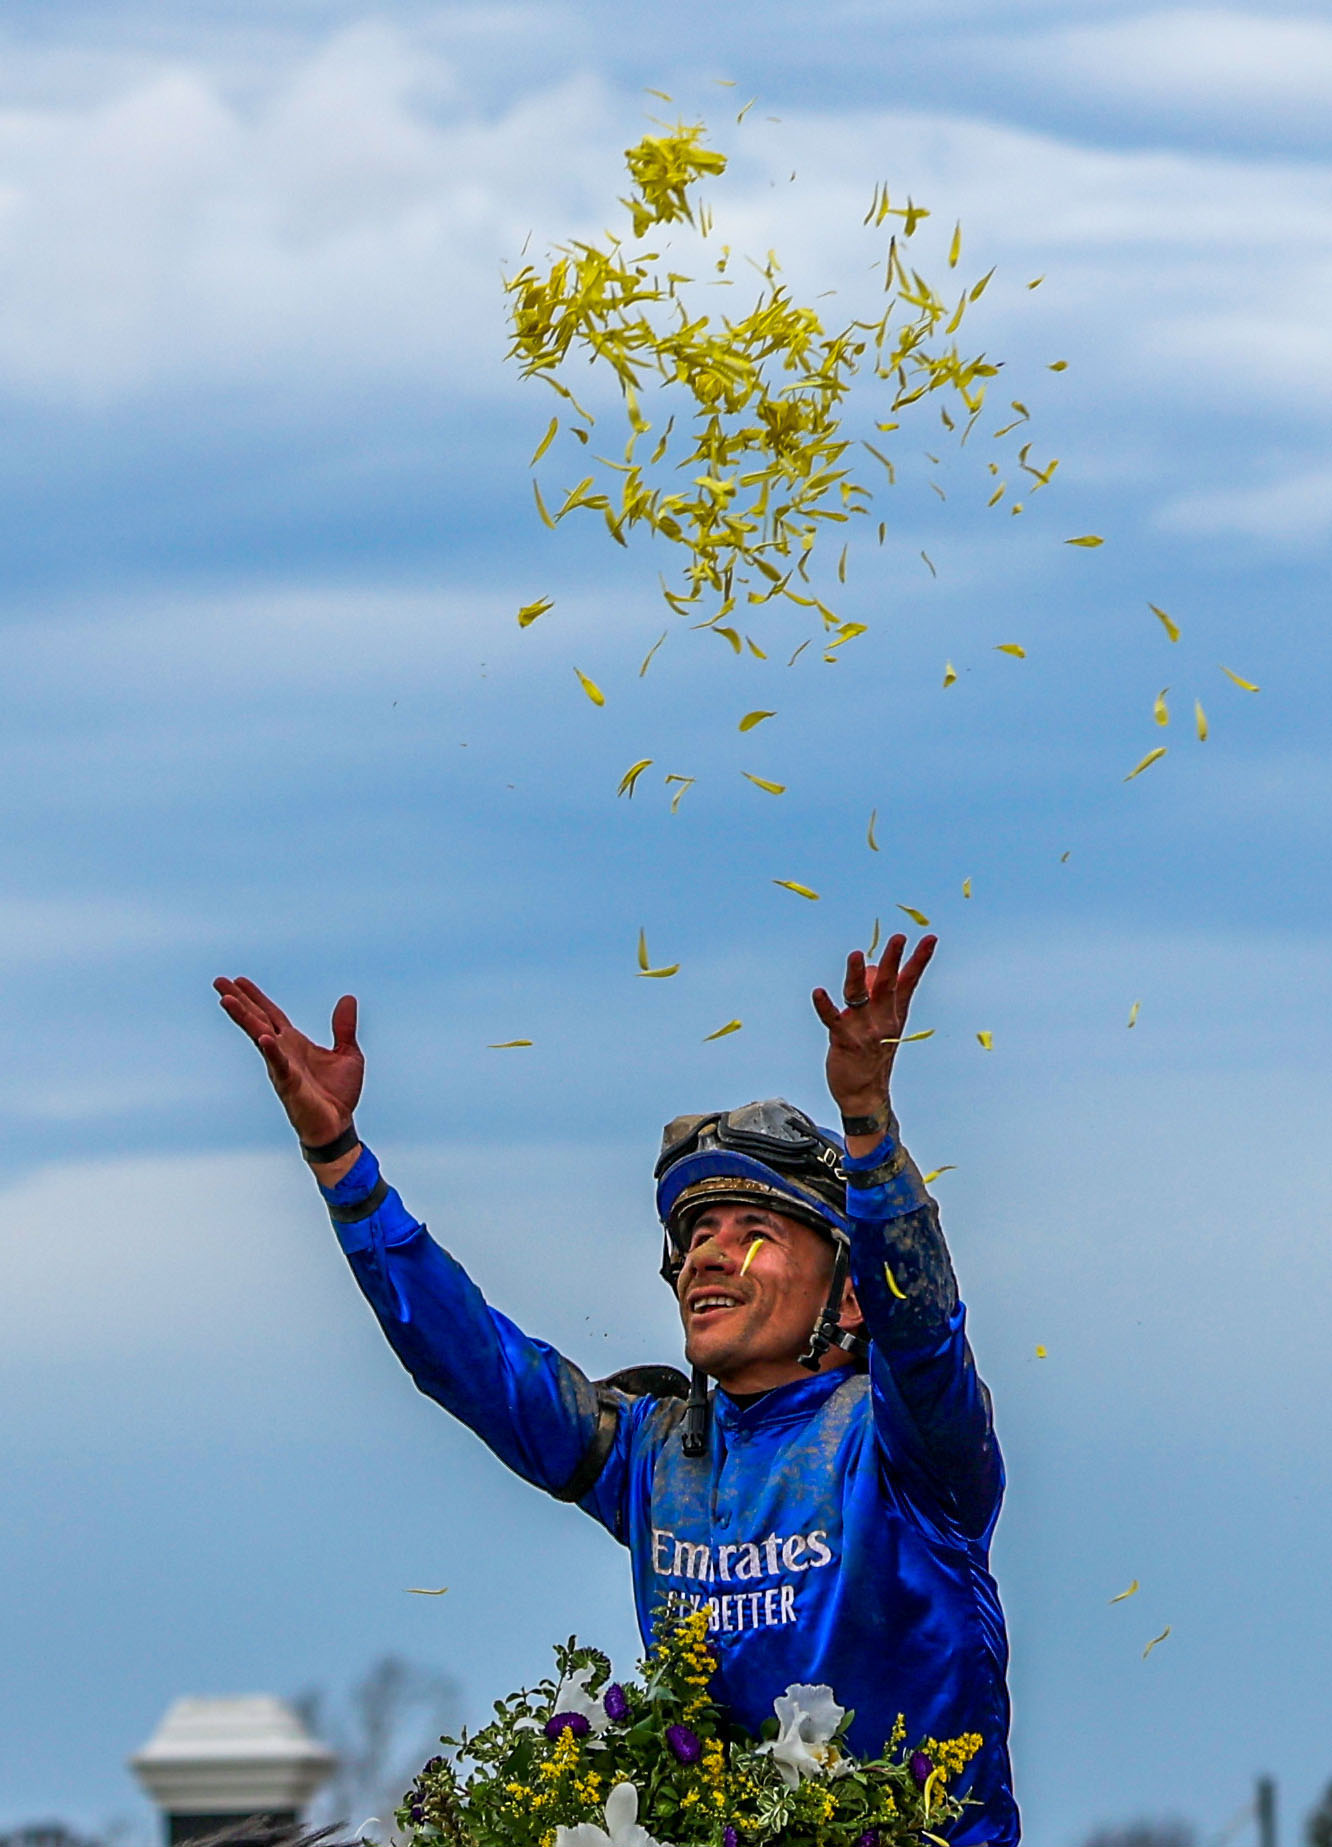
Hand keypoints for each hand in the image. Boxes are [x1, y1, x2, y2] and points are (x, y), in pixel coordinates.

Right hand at [213, 976, 363, 1146]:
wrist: (338, 1125)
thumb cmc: (338, 1093)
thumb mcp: (348, 1053)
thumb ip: (344, 1027)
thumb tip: (348, 998)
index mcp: (294, 1043)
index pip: (271, 1014)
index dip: (256, 997)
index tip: (238, 980)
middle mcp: (283, 1051)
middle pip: (257, 1019)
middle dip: (238, 1000)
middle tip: (218, 981)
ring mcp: (282, 1067)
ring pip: (259, 1037)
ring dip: (244, 1018)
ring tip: (226, 1000)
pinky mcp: (289, 1084)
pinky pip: (279, 1064)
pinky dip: (272, 1050)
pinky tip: (263, 1037)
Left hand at [812, 933, 936, 1121]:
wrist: (865, 1095)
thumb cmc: (870, 1055)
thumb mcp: (881, 1024)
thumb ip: (876, 995)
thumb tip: (866, 966)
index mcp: (895, 1013)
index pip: (909, 981)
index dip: (919, 959)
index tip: (930, 938)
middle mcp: (883, 1019)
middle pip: (888, 984)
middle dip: (892, 959)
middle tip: (898, 937)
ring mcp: (864, 1030)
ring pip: (860, 997)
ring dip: (856, 975)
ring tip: (855, 955)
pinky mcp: (844, 1041)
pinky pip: (833, 1020)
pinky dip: (825, 1006)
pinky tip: (818, 992)